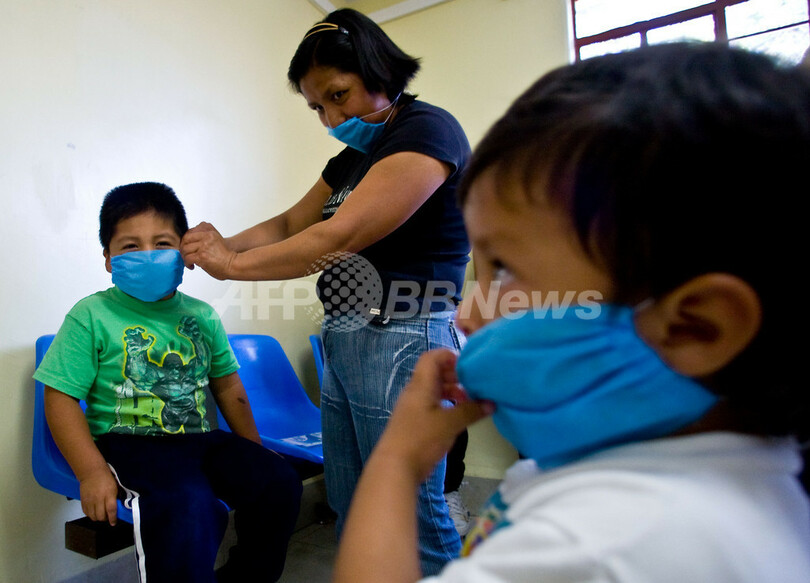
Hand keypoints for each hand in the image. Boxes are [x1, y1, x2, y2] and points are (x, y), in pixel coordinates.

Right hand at [79, 466, 119, 525]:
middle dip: (105, 519)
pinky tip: (94, 511)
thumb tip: (116, 508)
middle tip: (107, 516)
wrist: (92, 472)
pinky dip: (90, 514)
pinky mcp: (83, 501)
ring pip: (93, 516)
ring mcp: (90, 500)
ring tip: (100, 514)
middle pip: (101, 516)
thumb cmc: (106, 478)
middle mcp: (98, 499)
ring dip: (97, 518)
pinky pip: (86, 513)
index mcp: (109, 494)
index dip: (113, 518)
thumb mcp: (115, 487)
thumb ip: (115, 498)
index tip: (113, 522)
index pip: (111, 510)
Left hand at [180, 222, 237, 279]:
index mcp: (209, 232)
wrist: (233, 264)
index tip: (186, 246)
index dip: (185, 240)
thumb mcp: (216, 241)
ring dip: (185, 256)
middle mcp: (206, 237)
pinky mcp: (202, 256)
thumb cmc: (226, 256)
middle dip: (183, 247)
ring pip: (185, 249)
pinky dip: (187, 263)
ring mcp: (204, 246)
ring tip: (189, 262)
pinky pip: (188, 258)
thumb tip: (192, 245)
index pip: (190, 232)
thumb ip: (205, 239)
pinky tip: (192, 266)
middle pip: (186, 239)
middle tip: (185, 254)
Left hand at [376, 349, 493, 483]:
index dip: (449, 356)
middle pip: (434, 373)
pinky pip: (431, 405)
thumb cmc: (421, 439)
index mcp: (420, 385)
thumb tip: (491, 403)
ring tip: (468, 402)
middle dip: (454, 376)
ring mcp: (413, 408)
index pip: (432, 358)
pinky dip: (445, 405)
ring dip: (451, 392)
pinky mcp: (414, 422)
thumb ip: (471, 411)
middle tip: (472, 386)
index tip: (468, 367)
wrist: (394, 467)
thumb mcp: (450, 424)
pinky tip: (457, 417)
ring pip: (433, 390)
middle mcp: (415, 392)